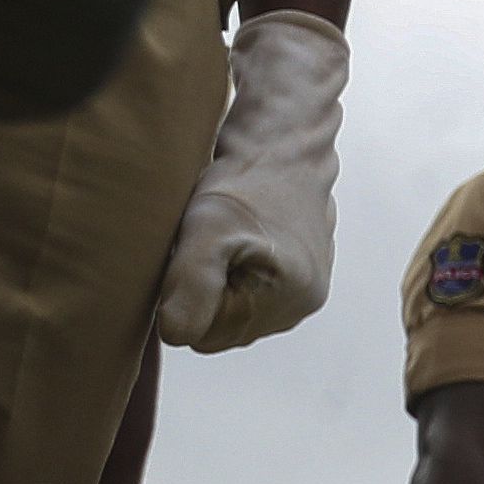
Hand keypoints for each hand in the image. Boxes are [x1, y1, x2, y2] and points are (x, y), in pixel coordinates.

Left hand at [158, 10, 345, 348]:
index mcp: (288, 299)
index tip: (189, 256)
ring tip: (221, 243)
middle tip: (200, 248)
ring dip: (216, 286)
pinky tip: (236, 246)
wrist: (282, 148)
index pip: (203, 335)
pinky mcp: (303, 280)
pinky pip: (250, 299)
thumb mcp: (205, 230)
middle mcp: (304, 305)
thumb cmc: (243, 185)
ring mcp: (306, 295)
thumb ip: (190, 286)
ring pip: (234, 315)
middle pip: (221, 329)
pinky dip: (234, 277)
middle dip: (201, 295)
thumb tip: (177, 336)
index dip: (182, 299)